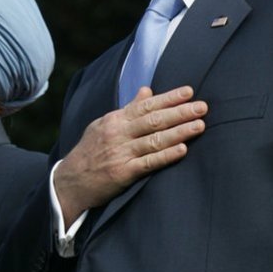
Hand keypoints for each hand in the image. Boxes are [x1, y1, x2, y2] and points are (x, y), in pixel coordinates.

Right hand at [54, 85, 206, 227]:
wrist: (70, 181)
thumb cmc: (90, 151)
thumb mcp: (104, 124)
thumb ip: (128, 109)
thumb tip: (147, 90)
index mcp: (115, 119)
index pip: (146, 105)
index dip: (168, 98)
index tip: (189, 92)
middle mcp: (118, 134)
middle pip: (153, 120)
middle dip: (180, 112)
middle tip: (203, 107)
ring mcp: (120, 153)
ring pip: (154, 139)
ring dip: (179, 132)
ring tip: (199, 125)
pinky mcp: (122, 173)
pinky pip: (148, 163)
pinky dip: (166, 155)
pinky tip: (182, 149)